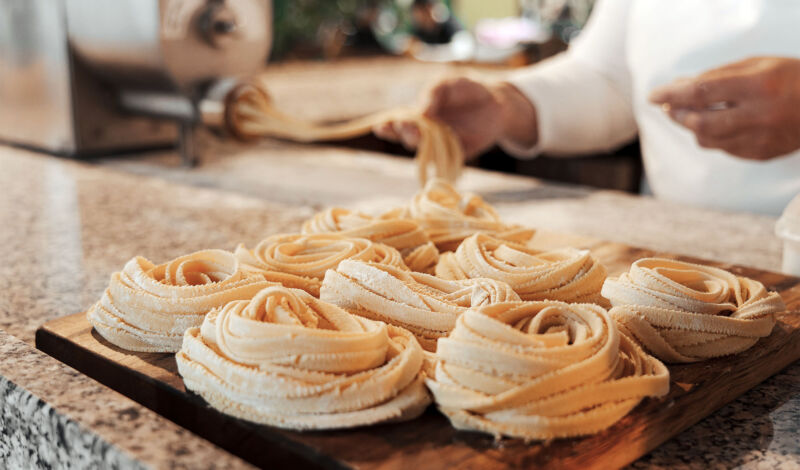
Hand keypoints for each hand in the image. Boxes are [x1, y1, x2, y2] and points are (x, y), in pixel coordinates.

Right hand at [373, 77, 537, 159]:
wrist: (497, 104)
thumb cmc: (467, 91)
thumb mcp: (448, 84)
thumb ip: (433, 93)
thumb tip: (421, 112)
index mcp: (418, 115)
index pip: (397, 123)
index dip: (387, 126)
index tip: (381, 126)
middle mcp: (425, 133)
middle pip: (407, 137)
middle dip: (403, 132)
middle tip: (404, 125)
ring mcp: (440, 145)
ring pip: (423, 149)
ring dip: (419, 143)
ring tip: (419, 132)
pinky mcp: (455, 154)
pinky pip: (444, 159)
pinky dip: (439, 156)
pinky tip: (438, 148)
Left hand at [650, 57, 799, 160]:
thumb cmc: (792, 78)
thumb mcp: (758, 64)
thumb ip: (718, 75)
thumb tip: (680, 86)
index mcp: (758, 86)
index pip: (702, 92)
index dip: (672, 94)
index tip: (653, 96)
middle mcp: (758, 115)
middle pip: (700, 122)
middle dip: (677, 114)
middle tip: (668, 107)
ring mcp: (760, 138)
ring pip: (707, 140)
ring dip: (691, 127)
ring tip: (688, 114)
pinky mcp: (761, 154)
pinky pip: (723, 149)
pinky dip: (713, 137)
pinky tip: (716, 125)